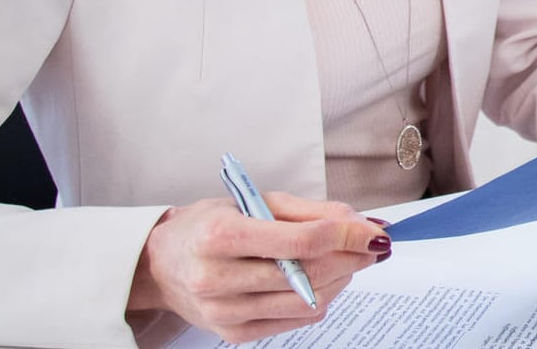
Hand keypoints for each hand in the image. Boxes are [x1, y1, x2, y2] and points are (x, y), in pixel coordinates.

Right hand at [126, 193, 388, 342]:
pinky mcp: (232, 334)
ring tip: (350, 258)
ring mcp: (223, 313)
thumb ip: (312, 212)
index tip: (375, 231)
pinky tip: (324, 279)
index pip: (302, 241)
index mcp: (221, 236)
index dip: (348, 235)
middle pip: (309, 274)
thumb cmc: (211, 225)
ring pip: (307, 302)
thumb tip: (362, 223)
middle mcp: (218, 279)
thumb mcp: (256, 201)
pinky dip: (319, 298)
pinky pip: (294, 320)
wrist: (161, 263)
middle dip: (352, 257)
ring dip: (342, 279)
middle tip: (373, 243)